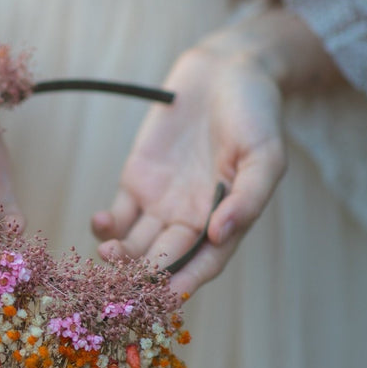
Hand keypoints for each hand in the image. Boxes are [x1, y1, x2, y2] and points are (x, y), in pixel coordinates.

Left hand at [91, 46, 285, 296]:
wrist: (226, 69)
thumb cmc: (255, 112)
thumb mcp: (265, 152)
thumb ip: (248, 196)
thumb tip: (220, 234)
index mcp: (226, 219)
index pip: (203, 263)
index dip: (186, 282)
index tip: (168, 298)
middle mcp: (191, 219)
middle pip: (163, 259)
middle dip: (143, 274)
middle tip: (123, 282)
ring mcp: (161, 203)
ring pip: (136, 244)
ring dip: (120, 255)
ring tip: (107, 252)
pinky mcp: (136, 182)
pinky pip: (117, 216)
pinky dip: (105, 226)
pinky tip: (100, 225)